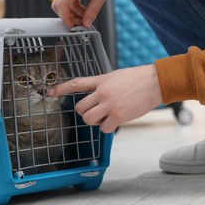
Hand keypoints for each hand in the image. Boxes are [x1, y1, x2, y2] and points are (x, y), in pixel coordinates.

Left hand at [47, 65, 163, 132]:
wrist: (155, 82)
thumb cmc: (137, 78)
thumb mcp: (115, 76)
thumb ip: (102, 84)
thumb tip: (94, 96)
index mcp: (101, 80)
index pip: (76, 83)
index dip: (61, 88)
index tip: (49, 92)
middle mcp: (102, 92)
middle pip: (80, 108)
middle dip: (85, 112)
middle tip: (96, 111)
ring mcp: (109, 104)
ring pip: (88, 119)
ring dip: (95, 121)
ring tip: (106, 116)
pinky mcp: (118, 116)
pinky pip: (104, 128)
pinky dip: (108, 127)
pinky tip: (116, 120)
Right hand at [51, 0, 124, 28]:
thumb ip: (93, 10)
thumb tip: (86, 23)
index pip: (63, 5)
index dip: (66, 18)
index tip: (73, 27)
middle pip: (58, 4)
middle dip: (67, 16)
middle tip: (79, 24)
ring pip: (62, 2)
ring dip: (71, 12)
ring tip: (84, 17)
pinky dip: (72, 6)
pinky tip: (83, 9)